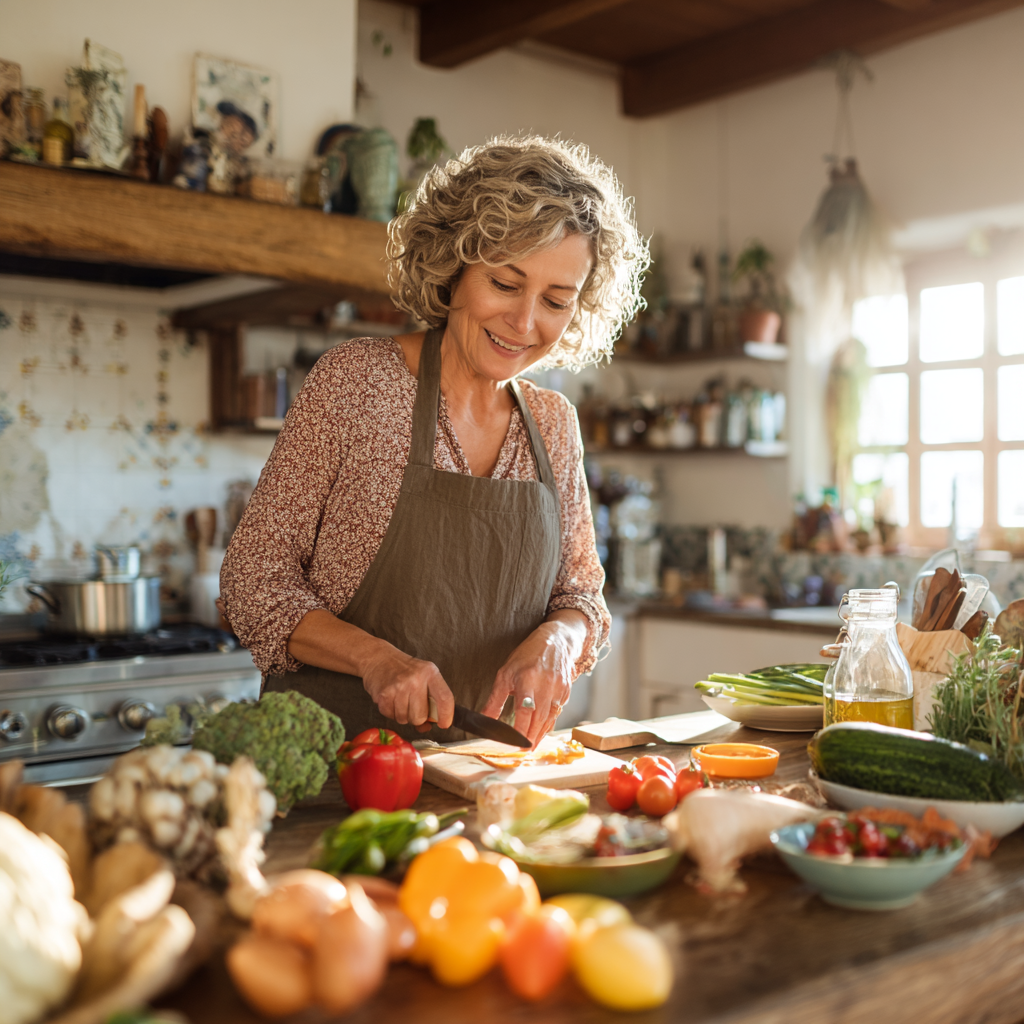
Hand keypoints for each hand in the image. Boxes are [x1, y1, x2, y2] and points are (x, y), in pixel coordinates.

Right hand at [360, 643, 454, 730]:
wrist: (379, 658)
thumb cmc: (404, 670)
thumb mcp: (423, 677)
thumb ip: (430, 700)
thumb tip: (427, 726)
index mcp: (430, 673)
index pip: (445, 698)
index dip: (446, 715)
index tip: (444, 724)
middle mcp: (416, 679)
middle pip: (421, 716)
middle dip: (417, 718)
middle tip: (413, 707)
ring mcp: (399, 687)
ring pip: (405, 719)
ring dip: (402, 715)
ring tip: (400, 700)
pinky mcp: (384, 694)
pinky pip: (391, 716)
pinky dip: (391, 712)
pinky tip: (391, 700)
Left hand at [480, 616, 582, 746]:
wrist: (556, 641)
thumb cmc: (527, 657)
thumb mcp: (505, 674)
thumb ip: (495, 699)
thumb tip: (484, 720)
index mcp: (528, 679)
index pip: (525, 710)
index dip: (520, 729)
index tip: (514, 744)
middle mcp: (546, 686)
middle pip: (538, 719)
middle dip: (530, 738)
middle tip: (521, 752)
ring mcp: (559, 690)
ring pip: (549, 719)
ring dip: (539, 735)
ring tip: (530, 747)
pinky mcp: (567, 692)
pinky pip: (557, 714)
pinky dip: (548, 725)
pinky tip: (540, 732)